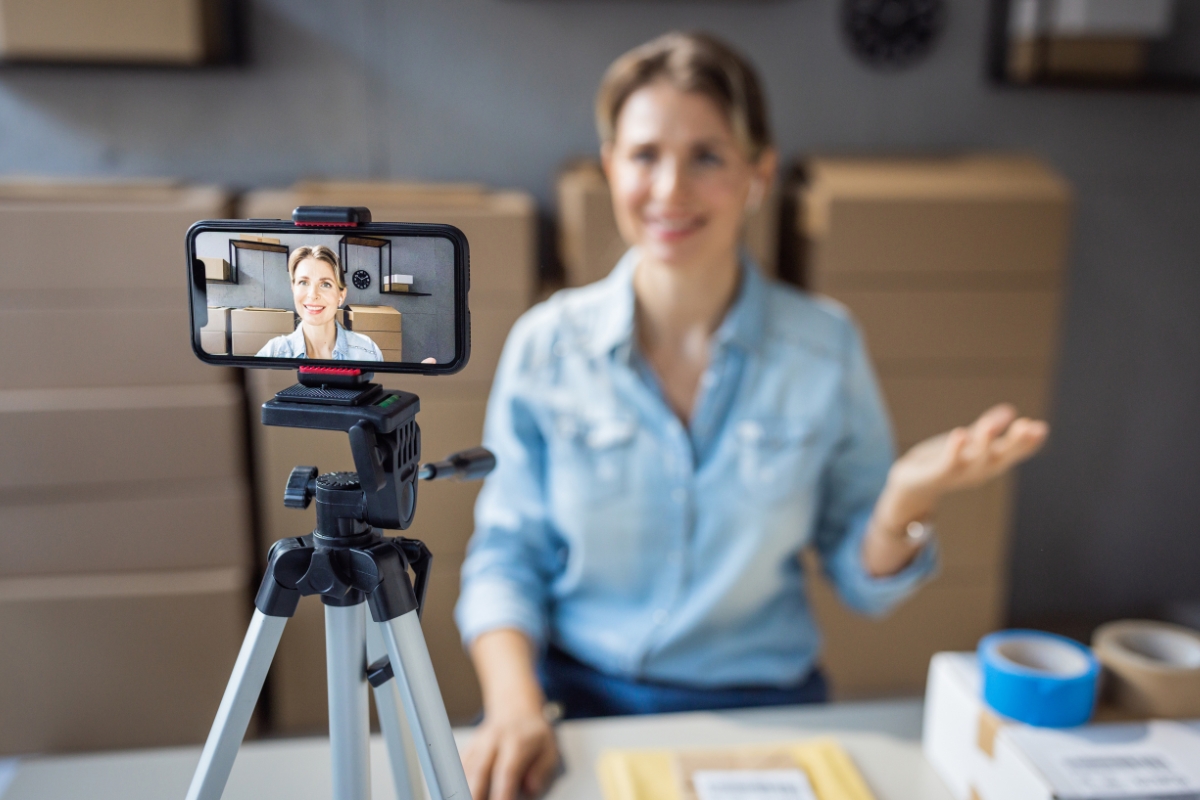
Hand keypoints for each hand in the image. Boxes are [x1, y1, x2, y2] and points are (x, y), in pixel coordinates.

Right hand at [463, 703, 558, 799]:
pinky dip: (459, 781)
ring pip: (467, 768)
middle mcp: (494, 740)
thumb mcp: (550, 751)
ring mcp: (478, 742)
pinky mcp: (469, 748)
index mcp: (517, 741)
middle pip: (480, 769)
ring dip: (465, 787)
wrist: (517, 712)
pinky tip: (462, 791)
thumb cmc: (535, 737)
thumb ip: (542, 771)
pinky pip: (460, 766)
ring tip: (467, 799)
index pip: (507, 770)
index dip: (502, 791)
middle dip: (476, 792)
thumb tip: (530, 788)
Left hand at [882, 404, 1048, 523]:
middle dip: (1015, 443)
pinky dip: (955, 449)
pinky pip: (948, 463)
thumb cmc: (942, 463)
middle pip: (999, 457)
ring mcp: (958, 474)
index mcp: (987, 462)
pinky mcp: (936, 474)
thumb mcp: (968, 443)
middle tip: (1029, 426)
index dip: (1027, 443)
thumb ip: (987, 430)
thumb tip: (1010, 410)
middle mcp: (977, 471)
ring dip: (984, 442)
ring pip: (975, 459)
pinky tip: (960, 433)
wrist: (910, 486)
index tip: (1042, 428)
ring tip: (990, 424)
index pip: (1012, 453)